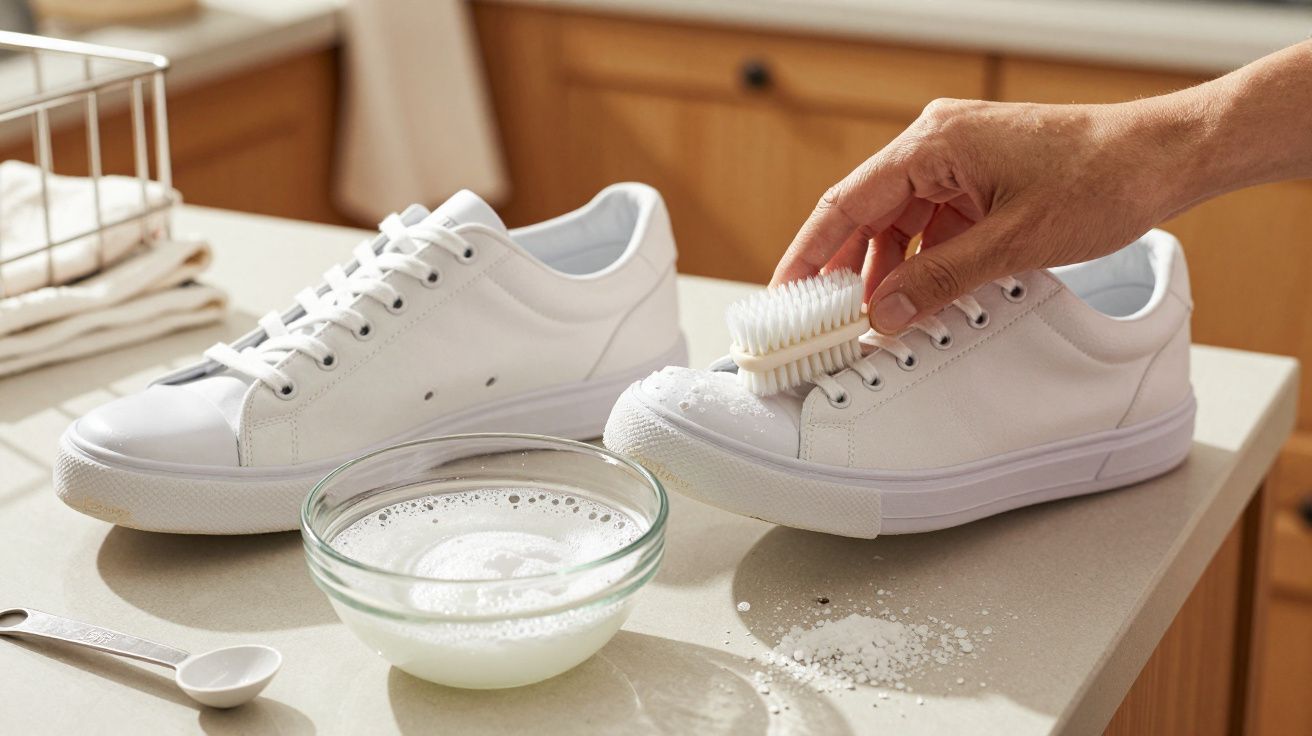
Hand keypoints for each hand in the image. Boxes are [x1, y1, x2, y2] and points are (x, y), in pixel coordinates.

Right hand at [771, 97, 1193, 333]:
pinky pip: (931, 223)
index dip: (809, 253)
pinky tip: (917, 299)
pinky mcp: (979, 178)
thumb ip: (940, 281)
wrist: (1165, 157)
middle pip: (867, 214)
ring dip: (886, 271)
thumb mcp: (1013, 243)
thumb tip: (884, 314)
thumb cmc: (1103, 178)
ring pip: (898, 223)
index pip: (846, 203)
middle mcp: (937, 145)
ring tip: (869, 320)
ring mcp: (959, 160)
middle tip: (819, 321)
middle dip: (845, 270)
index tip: (784, 295)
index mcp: (934, 145)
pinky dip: (921, 262)